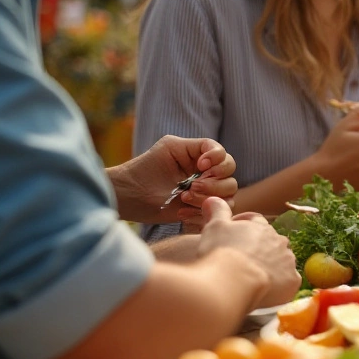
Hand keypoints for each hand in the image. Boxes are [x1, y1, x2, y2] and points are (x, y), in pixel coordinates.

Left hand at [108, 135, 238, 229]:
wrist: (128, 196)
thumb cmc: (144, 169)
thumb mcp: (170, 147)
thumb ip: (195, 146)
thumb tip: (213, 162)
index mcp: (200, 156)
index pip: (223, 155)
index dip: (217, 160)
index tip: (200, 166)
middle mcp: (206, 174)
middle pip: (230, 175)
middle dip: (213, 182)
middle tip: (192, 186)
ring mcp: (205, 192)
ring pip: (228, 194)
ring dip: (208, 196)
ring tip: (184, 198)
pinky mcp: (199, 209)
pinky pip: (216, 212)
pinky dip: (201, 212)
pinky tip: (182, 212)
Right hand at [196, 197, 299, 308]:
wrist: (233, 280)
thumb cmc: (222, 251)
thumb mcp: (214, 227)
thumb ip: (217, 211)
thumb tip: (213, 198)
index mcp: (260, 227)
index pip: (255, 221)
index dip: (244, 227)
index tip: (232, 236)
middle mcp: (279, 241)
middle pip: (270, 243)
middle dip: (259, 249)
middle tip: (242, 262)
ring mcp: (288, 260)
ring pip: (282, 262)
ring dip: (271, 267)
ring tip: (253, 279)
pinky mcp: (292, 280)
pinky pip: (288, 281)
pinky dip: (280, 285)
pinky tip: (267, 291)